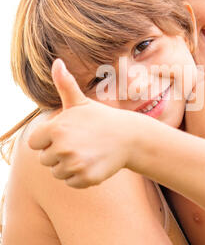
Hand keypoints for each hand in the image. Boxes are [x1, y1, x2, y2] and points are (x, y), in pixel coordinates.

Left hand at [28, 59, 135, 187]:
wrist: (129, 137)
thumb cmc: (101, 118)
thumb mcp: (80, 102)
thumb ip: (64, 85)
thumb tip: (57, 62)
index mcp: (56, 128)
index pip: (34, 143)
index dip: (48, 139)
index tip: (64, 134)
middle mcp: (62, 147)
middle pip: (45, 159)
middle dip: (58, 154)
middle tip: (79, 143)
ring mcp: (74, 164)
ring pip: (57, 173)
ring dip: (68, 166)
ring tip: (86, 153)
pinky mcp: (85, 178)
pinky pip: (71, 182)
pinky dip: (80, 177)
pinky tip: (93, 163)